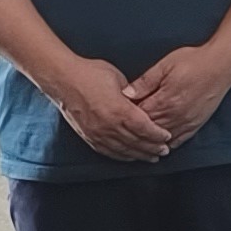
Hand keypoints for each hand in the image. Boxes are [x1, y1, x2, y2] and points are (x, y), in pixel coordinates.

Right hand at [45, 53, 174, 162]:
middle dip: (153, 148)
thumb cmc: (90, 73)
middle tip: (164, 151)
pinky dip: (122, 156)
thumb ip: (132, 93)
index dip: (158, 134)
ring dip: (140, 155)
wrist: (63, 79)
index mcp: (120, 110)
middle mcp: (110, 125)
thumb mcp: (118, 78)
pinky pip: (109, 152)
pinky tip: (130, 157)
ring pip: (124, 151)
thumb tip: (143, 100)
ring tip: (151, 157)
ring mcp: (98, 133)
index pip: (145, 128)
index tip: (167, 137)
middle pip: (137, 143)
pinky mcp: (89, 136)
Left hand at [122, 41, 230, 146]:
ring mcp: (186, 123)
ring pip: (162, 139)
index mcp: (164, 101)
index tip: (118, 116)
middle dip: (135, 131)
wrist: (222, 65)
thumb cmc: (194, 61)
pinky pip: (178, 141)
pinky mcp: (195, 125)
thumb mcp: (165, 65)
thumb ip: (145, 81)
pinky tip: (159, 145)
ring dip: (150, 141)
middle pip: (148, 131)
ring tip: (138, 140)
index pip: (138, 117)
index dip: (126, 117)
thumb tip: (126, 93)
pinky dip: (166, 144)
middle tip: (123, 130)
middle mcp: (175, 116)